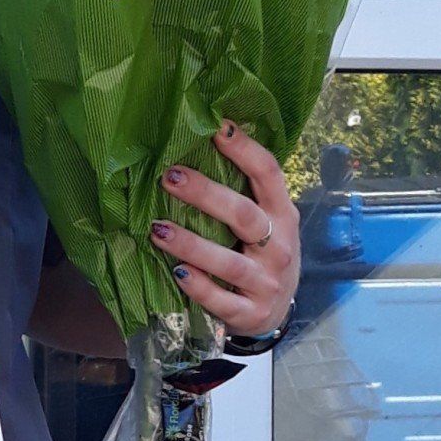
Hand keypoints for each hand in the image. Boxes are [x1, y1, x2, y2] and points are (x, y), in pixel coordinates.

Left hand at [149, 120, 298, 335]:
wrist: (276, 313)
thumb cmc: (260, 255)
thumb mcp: (265, 223)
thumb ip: (243, 194)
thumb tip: (197, 146)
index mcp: (283, 215)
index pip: (269, 175)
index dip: (245, 150)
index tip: (216, 126)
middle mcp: (279, 247)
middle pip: (244, 215)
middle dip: (205, 194)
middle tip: (168, 176)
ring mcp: (266, 283)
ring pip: (228, 261)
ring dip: (191, 244)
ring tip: (157, 228)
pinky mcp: (251, 314)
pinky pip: (221, 300)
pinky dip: (198, 287)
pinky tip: (176, 273)